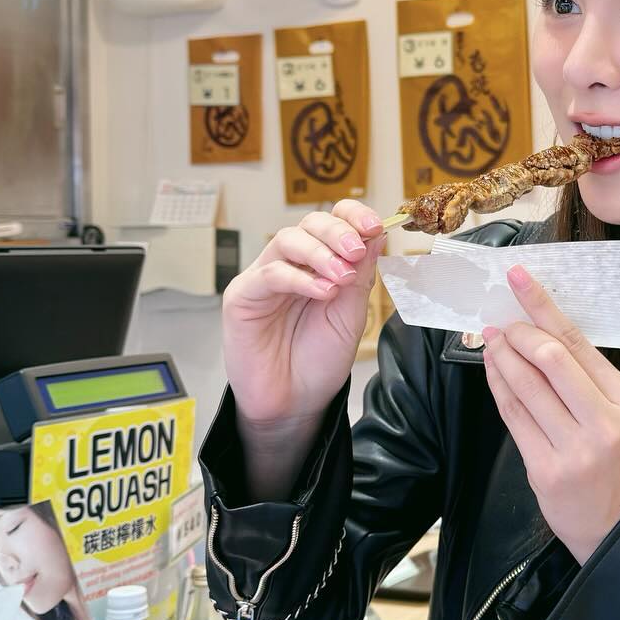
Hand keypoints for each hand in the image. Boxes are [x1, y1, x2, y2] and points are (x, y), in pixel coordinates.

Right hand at [221, 199, 383, 432]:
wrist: (295, 402)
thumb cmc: (320, 359)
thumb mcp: (351, 313)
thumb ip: (361, 274)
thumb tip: (377, 235)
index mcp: (319, 264)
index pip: (333, 222)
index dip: (352, 217)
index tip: (375, 226)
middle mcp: (291, 265)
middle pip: (309, 224)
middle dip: (337, 232)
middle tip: (356, 251)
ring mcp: (265, 278)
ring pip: (287, 240)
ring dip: (320, 252)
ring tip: (342, 277)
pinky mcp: (242, 297)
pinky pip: (270, 274)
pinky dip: (300, 278)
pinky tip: (322, 292)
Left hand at [481, 266, 619, 566]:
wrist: (608, 524)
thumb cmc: (609, 460)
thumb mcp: (616, 414)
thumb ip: (586, 377)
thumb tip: (539, 328)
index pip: (578, 343)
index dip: (543, 306)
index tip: (517, 278)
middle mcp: (604, 423)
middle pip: (551, 359)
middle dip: (519, 332)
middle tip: (503, 322)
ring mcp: (574, 449)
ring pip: (526, 386)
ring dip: (502, 356)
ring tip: (491, 339)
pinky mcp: (545, 469)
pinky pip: (513, 416)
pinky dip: (498, 386)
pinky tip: (492, 369)